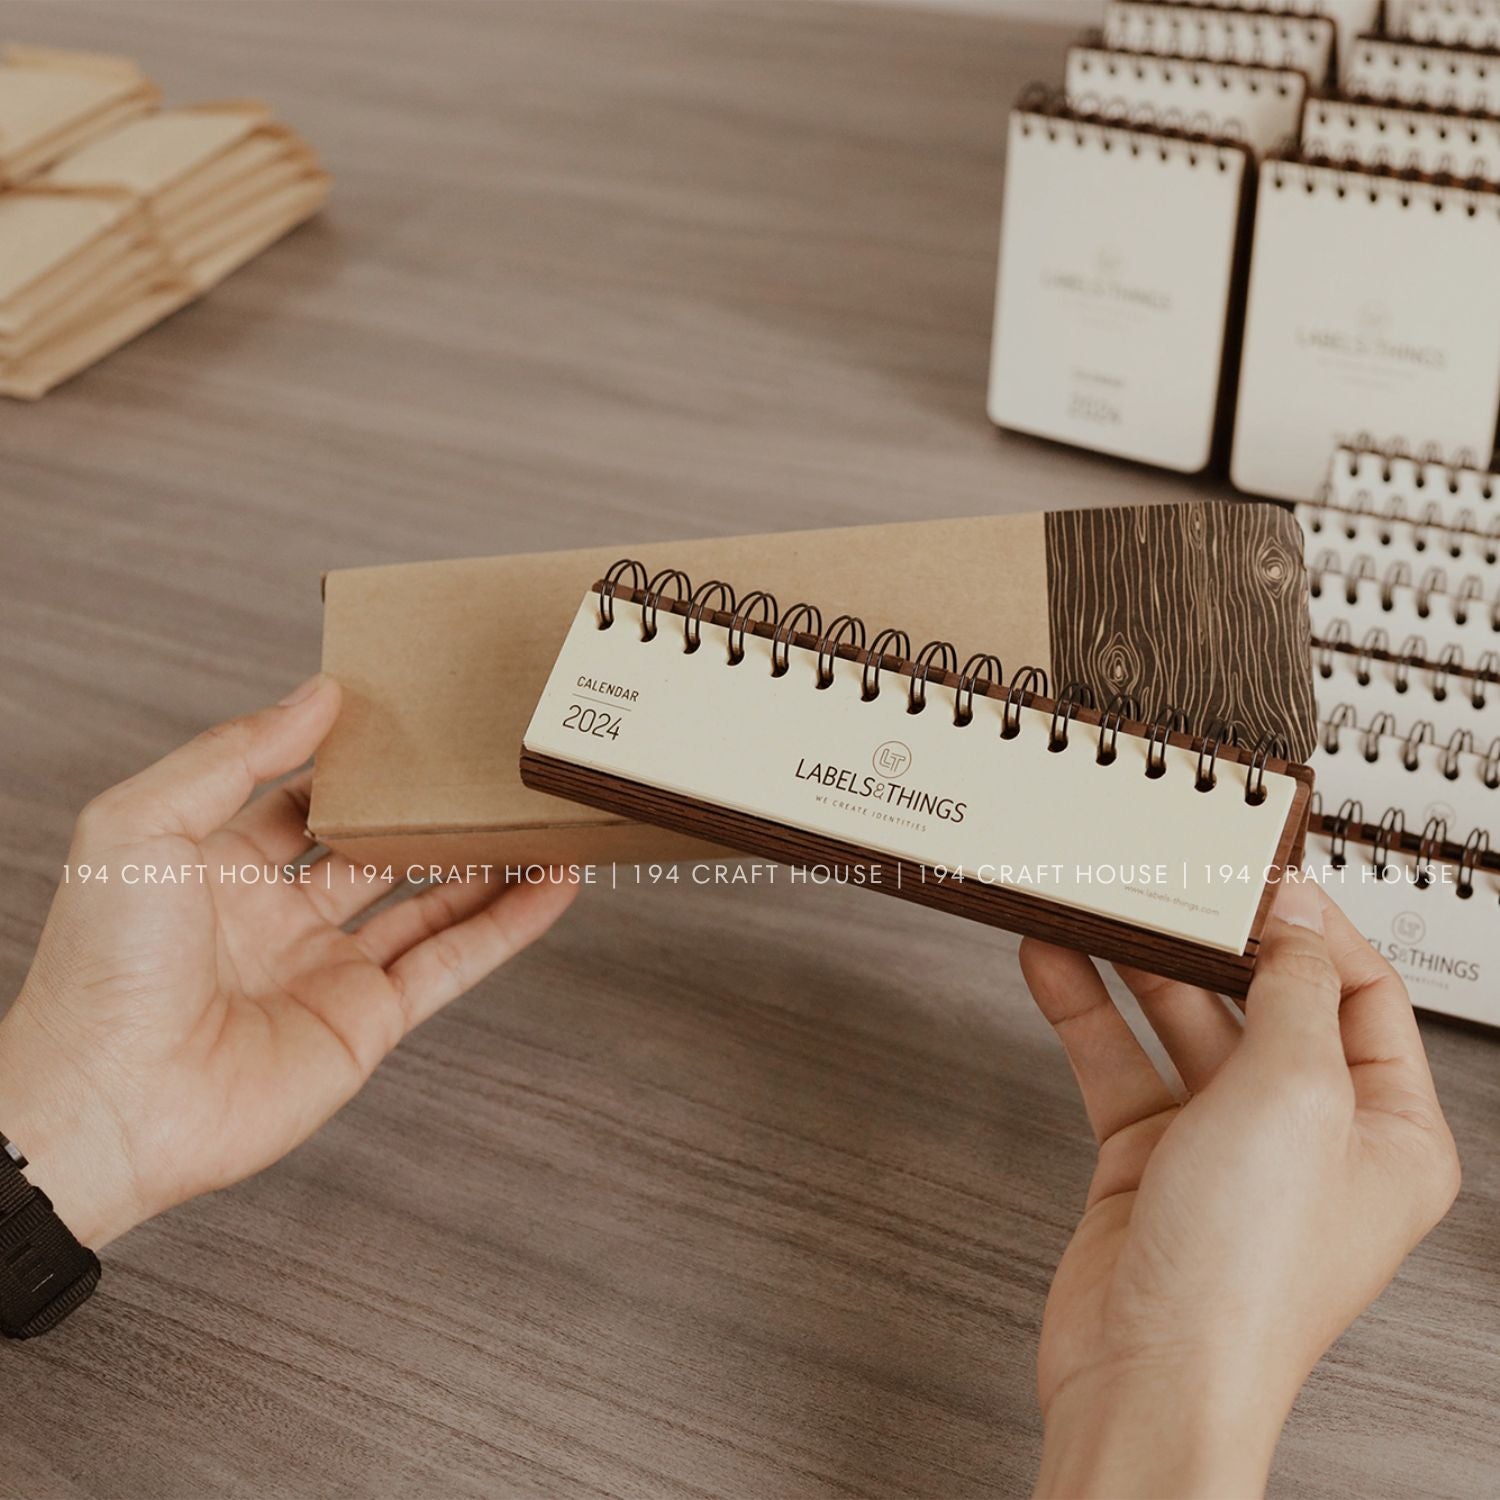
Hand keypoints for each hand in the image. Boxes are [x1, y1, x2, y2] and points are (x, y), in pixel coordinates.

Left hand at [0, 674, 576, 1247]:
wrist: (108, 1104)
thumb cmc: (101, 968)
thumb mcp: (144, 824)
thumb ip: (235, 755)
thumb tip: (315, 696)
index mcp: (218, 867)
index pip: (303, 798)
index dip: (352, 760)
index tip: (407, 714)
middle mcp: (278, 918)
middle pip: (379, 848)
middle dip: (431, 809)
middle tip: (489, 764)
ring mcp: (328, 971)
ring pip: (430, 901)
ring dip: (488, 862)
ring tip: (541, 816)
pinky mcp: (368, 1023)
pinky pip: (452, 963)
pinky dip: (508, 925)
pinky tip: (553, 885)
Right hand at [1021, 879, 1459, 1499]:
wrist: (1148, 1377)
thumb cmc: (1245, 1277)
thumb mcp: (1295, 1093)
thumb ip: (1293, 987)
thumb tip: (1292, 917)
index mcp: (1390, 1130)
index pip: (1362, 992)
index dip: (1311, 926)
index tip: (1255, 874)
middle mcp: (1311, 1136)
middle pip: (1263, 1000)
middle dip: (1210, 940)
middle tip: (1168, 882)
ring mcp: (1226, 1147)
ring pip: (1180, 1024)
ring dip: (1136, 967)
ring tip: (1100, 907)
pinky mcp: (1149, 1160)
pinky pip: (1118, 1062)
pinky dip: (1086, 1010)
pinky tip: (1056, 965)